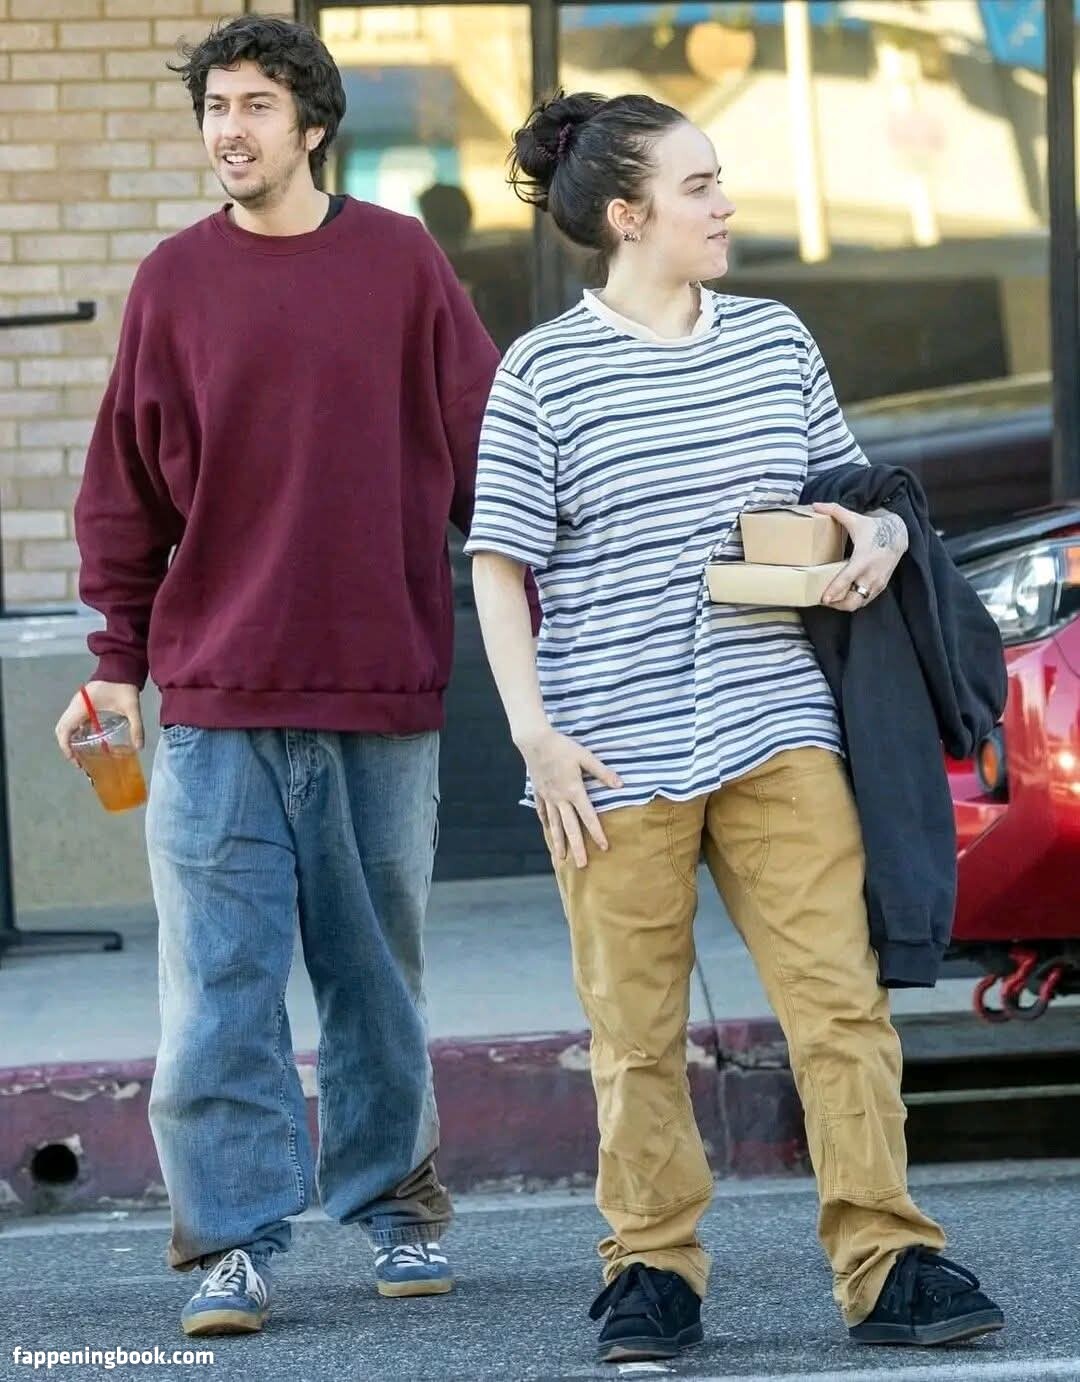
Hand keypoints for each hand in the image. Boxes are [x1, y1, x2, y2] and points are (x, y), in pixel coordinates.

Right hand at [55, 680, 142, 763]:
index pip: (65, 729)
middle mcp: (75, 705)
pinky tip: (88, 740)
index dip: (66, 747)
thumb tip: (139, 747)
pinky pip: (72, 719)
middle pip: (61, 729)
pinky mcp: (82, 703)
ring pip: (65, 724)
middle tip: (79, 761)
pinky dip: (75, 731)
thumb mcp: (132, 707)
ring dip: (69, 739)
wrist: (121, 666)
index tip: (75, 760)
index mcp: (82, 706)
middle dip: (66, 746)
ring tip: (82, 754)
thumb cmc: (123, 686)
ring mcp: (77, 703)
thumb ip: (136, 727)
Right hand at [516, 726, 622, 868]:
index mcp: (574, 791)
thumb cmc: (562, 747)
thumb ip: (602, 772)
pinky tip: (548, 830)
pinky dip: (546, 823)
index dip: (597, 833)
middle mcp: (560, 799)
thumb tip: (620, 785)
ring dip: (558, 842)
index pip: (588, 817)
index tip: (604, 847)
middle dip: (577, 848)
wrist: (534, 741)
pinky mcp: (539, 792)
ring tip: (561, 858)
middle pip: (570, 828)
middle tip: (582, 866)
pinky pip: (542, 811)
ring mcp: (547, 797)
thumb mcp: (585, 756)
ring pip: (554, 825)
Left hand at [814, 503, 908, 612]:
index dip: (835, 590)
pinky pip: (864, 601)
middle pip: (853, 600)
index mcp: (863, 559)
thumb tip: (816, 504)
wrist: (898, 536)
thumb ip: (835, 511)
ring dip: (843, 605)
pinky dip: (853, 602)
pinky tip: (843, 598)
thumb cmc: (874, 528)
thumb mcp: (856, 519)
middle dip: (836, 604)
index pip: (847, 579)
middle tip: (822, 600)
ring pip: (858, 603)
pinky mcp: (880, 588)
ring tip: (830, 600)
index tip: (824, 598)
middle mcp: (871, 575)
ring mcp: (877, 583)